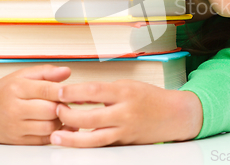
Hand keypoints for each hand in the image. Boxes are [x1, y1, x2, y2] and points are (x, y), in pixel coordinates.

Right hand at [0, 64, 70, 144]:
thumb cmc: (2, 92)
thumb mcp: (21, 76)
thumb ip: (45, 72)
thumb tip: (67, 72)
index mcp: (16, 88)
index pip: (46, 89)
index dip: (64, 91)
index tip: (75, 91)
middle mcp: (14, 109)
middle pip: (50, 110)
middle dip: (64, 106)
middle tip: (69, 102)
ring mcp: (15, 127)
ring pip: (49, 126)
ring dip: (61, 120)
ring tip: (62, 112)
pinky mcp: (17, 141)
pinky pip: (43, 139)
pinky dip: (55, 132)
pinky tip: (58, 124)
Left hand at [50, 79, 202, 146]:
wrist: (173, 115)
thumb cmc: (150, 97)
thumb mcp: (127, 85)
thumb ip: (103, 91)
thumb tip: (77, 95)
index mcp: (125, 92)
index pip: (94, 91)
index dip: (73, 92)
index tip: (59, 92)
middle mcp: (125, 112)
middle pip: (91, 117)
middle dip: (69, 115)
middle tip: (56, 111)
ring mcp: (125, 130)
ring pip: (94, 138)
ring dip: (72, 138)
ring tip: (56, 135)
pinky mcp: (124, 143)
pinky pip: (102, 144)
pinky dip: (86, 143)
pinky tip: (74, 141)